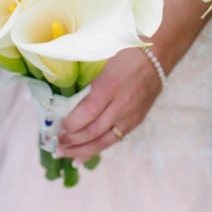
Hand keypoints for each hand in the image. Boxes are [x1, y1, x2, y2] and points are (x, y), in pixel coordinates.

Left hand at [58, 47, 161, 161]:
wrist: (156, 59)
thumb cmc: (125, 55)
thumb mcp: (103, 62)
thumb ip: (86, 82)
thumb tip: (64, 101)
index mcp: (110, 85)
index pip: (88, 112)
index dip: (70, 124)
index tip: (57, 127)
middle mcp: (121, 104)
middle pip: (93, 131)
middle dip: (71, 141)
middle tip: (55, 143)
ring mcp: (130, 116)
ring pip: (103, 141)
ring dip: (81, 150)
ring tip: (64, 154)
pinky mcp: (135, 122)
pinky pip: (113, 140)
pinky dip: (96, 149)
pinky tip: (82, 156)